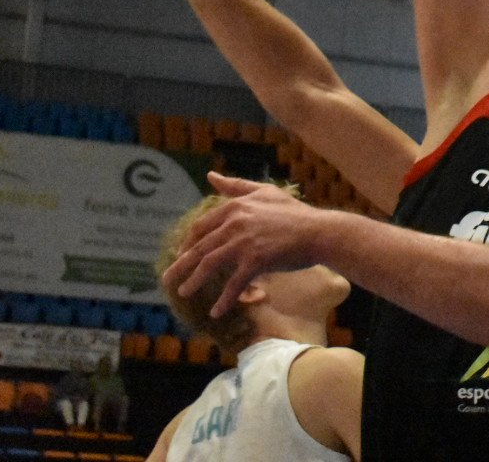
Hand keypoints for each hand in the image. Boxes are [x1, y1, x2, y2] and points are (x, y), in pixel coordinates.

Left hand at [162, 173, 327, 317]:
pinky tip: (216, 311)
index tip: (182, 255)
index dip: (188, 243)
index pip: (201, 227)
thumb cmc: (295, 212)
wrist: (320, 231)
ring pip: (210, 265)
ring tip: (184, 293)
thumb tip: (211, 176)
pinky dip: (224, 299)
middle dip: (181, 265)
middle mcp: (235, 223)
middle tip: (168, 280)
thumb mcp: (265, 192)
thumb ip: (236, 186)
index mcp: (235, 207)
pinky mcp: (256, 261)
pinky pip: (234, 284)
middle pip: (200, 248)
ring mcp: (244, 242)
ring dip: (194, 281)